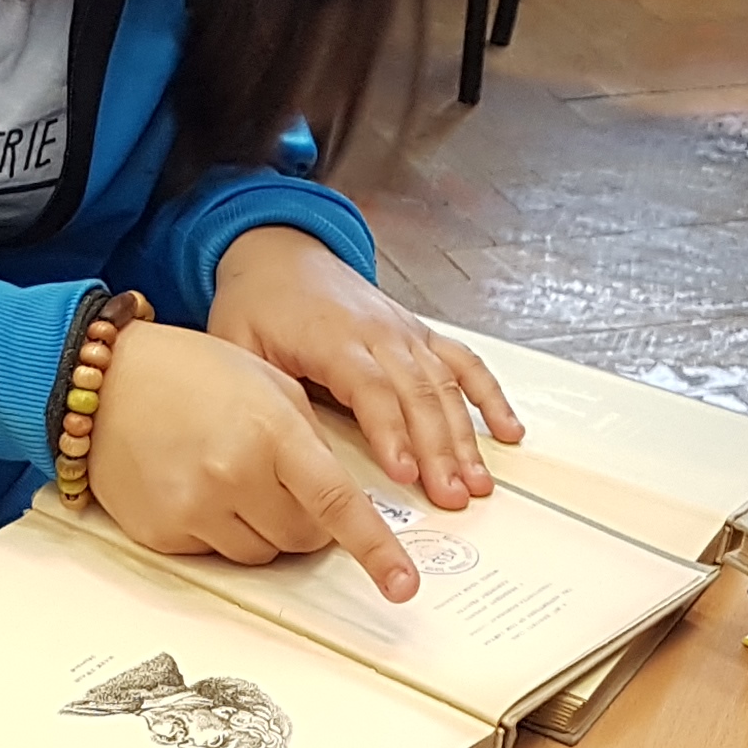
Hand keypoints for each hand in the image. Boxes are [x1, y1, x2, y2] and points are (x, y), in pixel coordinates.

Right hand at [84, 322, 426, 599]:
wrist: (100, 383)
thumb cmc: (185, 371)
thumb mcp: (265, 382)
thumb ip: (308, 437)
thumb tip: (337, 493)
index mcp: (271, 432)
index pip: (336, 503)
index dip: (375, 548)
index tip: (402, 583)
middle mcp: (233, 476)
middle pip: (303, 538)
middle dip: (309, 521)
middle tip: (283, 483)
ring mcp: (194, 509)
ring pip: (262, 552)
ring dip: (264, 527)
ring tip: (230, 477)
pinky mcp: (162, 533)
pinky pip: (215, 554)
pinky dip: (218, 529)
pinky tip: (194, 486)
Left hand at [203, 227, 522, 507]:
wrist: (276, 251)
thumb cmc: (256, 303)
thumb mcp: (239, 345)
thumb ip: (264, 393)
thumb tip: (288, 450)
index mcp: (333, 337)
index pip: (370, 388)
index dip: (390, 432)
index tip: (404, 473)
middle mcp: (379, 332)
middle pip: (419, 394)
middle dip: (439, 449)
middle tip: (450, 497)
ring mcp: (405, 331)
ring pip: (446, 385)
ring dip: (465, 436)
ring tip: (477, 484)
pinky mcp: (419, 332)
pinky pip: (464, 363)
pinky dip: (490, 396)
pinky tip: (508, 432)